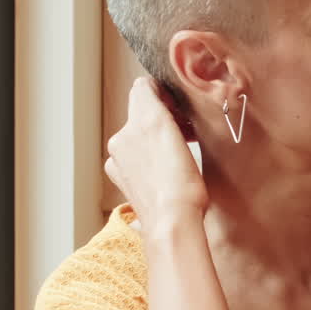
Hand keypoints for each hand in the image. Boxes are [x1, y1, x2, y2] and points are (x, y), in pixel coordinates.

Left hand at [105, 77, 208, 232]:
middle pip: (145, 118)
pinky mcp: (135, 188)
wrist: (174, 224)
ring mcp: (125, 170)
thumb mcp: (161, 126)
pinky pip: (148, 163)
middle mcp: (120, 148)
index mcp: (126, 132)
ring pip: (147, 141)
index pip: (142, 93)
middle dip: (167, 120)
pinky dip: (161, 161)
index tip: (183, 108)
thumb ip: (148, 97)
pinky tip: (176, 171)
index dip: (166, 95)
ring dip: (165, 141)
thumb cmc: (176, 181)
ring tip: (185, 153)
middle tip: (191, 131)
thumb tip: (145, 85)